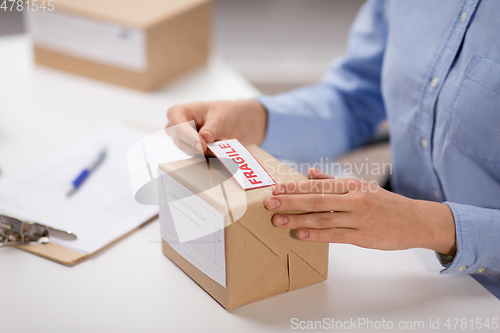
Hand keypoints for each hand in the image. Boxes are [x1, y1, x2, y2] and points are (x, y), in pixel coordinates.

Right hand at [166, 100, 266, 154]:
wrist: (233, 121)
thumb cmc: (223, 113)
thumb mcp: (220, 116)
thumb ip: (211, 127)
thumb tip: (204, 138)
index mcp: (178, 112)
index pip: (178, 127)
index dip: (189, 137)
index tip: (202, 146)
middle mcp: (175, 127)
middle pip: (181, 141)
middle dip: (199, 146)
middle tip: (219, 144)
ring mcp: (181, 139)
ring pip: (189, 151)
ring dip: (206, 150)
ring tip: (222, 141)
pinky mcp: (190, 149)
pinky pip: (197, 156)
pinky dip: (209, 154)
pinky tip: (219, 148)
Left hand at [265, 168, 456, 255]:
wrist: (415, 221)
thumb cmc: (385, 203)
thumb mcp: (361, 186)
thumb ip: (333, 180)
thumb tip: (310, 173)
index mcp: (351, 185)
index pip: (318, 184)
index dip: (295, 187)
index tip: (275, 189)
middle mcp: (354, 199)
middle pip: (316, 200)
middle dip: (290, 202)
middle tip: (269, 204)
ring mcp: (358, 218)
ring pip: (323, 218)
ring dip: (298, 220)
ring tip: (278, 221)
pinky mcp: (362, 237)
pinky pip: (335, 235)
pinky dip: (316, 235)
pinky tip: (300, 235)